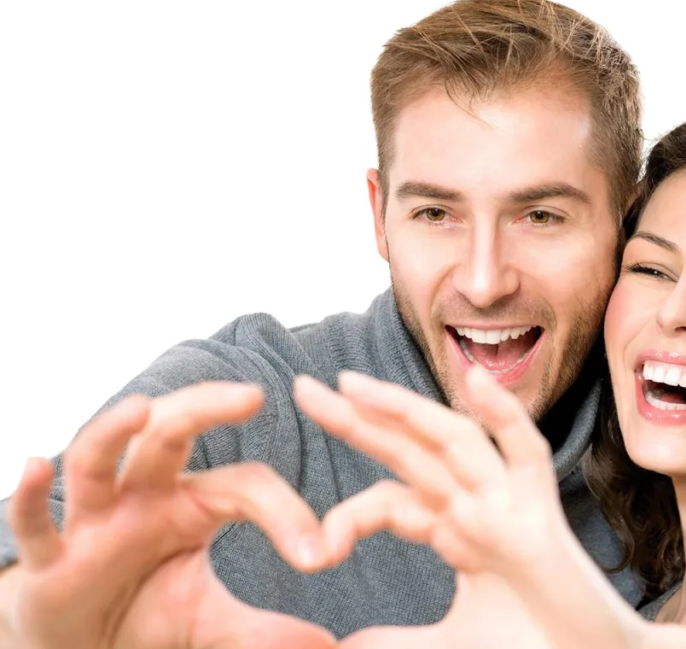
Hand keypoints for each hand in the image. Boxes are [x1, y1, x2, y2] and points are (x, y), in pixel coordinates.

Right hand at [2, 383, 337, 648]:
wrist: (77, 646)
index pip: (245, 486)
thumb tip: (325, 645)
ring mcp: (91, 521)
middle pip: (171, 434)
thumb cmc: (142, 612)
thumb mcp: (208, 621)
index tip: (323, 553)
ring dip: (114, 430)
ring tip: (142, 407)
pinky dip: (29, 497)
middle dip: (205, 406)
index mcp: (190, 502)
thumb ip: (261, 631)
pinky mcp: (48, 558)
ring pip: (95, 459)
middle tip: (251, 393)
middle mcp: (141, 495)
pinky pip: (31, 523)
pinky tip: (35, 465)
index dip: (287, 514)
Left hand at [294, 367, 646, 647]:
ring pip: (454, 441)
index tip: (314, 549)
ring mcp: (510, 508)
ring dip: (404, 409)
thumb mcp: (449, 644)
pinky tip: (476, 382)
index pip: (392, 500)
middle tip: (303, 389)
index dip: (348, 512)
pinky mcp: (542, 520)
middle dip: (358, 419)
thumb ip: (396, 641)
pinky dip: (505, 418)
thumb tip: (344, 647)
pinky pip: (527, 455)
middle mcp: (478, 509)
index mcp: (456, 532)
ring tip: (353, 384)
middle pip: (410, 452)